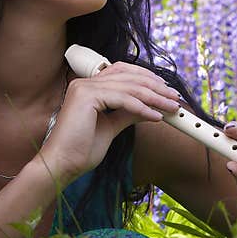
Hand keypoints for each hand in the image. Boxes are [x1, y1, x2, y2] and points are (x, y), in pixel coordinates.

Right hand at [36, 61, 181, 183]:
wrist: (62, 165)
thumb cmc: (80, 150)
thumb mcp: (110, 127)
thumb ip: (126, 114)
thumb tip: (148, 108)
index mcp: (89, 87)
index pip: (123, 72)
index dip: (147, 79)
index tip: (166, 91)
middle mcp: (85, 83)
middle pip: (129, 77)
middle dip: (156, 87)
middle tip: (175, 98)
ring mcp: (84, 88)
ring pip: (129, 87)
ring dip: (155, 97)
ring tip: (171, 107)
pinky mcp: (87, 97)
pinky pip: (124, 99)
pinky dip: (143, 108)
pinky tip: (156, 116)